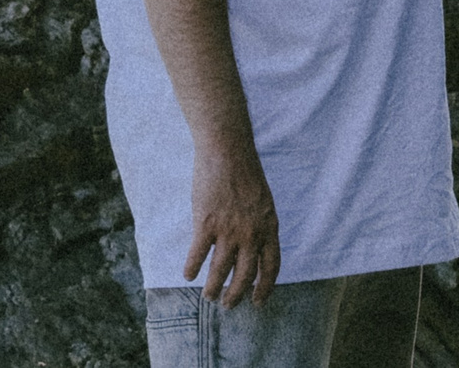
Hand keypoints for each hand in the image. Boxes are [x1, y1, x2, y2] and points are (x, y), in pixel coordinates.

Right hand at [185, 138, 278, 307]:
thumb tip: (253, 247)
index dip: (264, 288)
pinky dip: (192, 267)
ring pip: (220, 270)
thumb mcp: (263, 202)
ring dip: (213, 288)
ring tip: (208, 296)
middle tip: (228, 306)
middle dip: (236, 295)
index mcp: (269, 228)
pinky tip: (187, 275)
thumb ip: (260, 225)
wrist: (227, 151)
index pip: (271, 267)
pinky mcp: (206, 223)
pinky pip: (198, 254)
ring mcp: (228, 230)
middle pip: (245, 275)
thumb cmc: (245, 171)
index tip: (257, 301)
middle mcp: (251, 234)